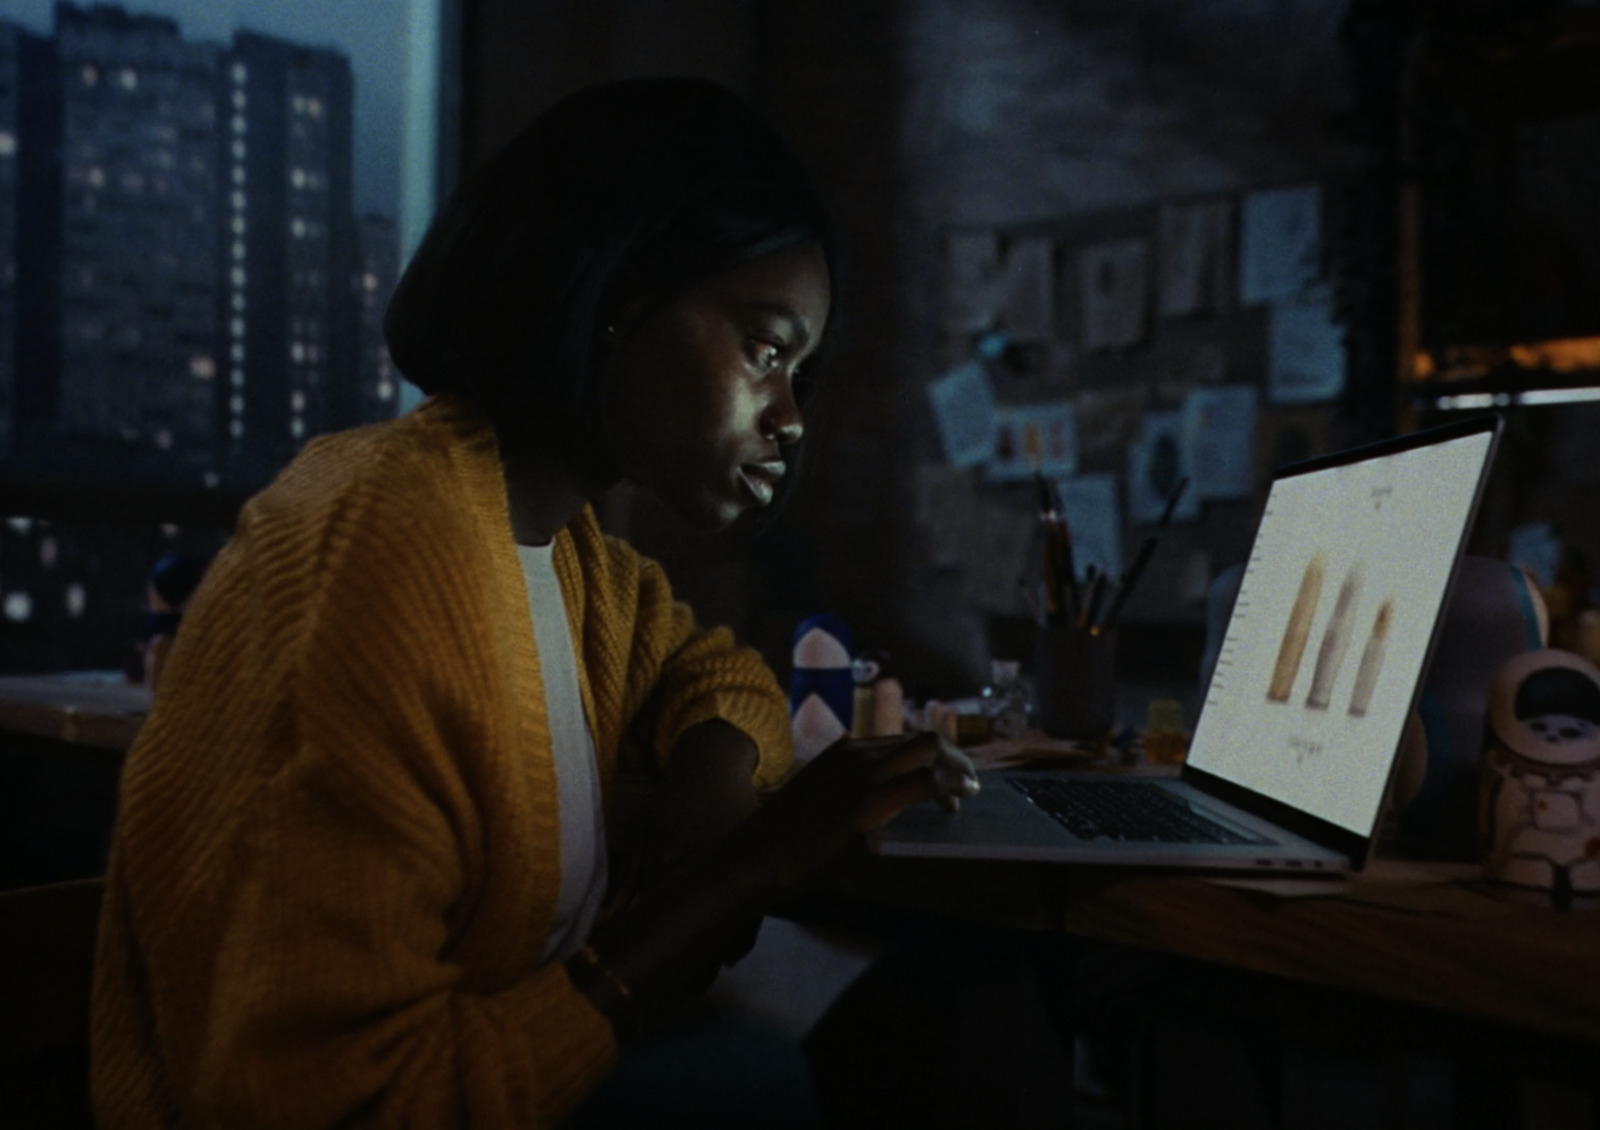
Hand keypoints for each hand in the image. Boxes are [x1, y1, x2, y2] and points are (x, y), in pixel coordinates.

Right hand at [726, 730, 980, 895]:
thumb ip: (847, 791)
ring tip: (966, 792)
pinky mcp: (868, 801)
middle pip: (922, 738)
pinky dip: (947, 788)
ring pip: (929, 751)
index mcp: (843, 748)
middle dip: (952, 757)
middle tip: (967, 783)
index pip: (902, 739)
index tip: (945, 776)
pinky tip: (953, 804)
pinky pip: (924, 782)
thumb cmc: (784, 837)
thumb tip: (883, 806)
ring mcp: (862, 772)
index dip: (931, 755)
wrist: (757, 855)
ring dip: (955, 769)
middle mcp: (855, 751)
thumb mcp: (819, 798)